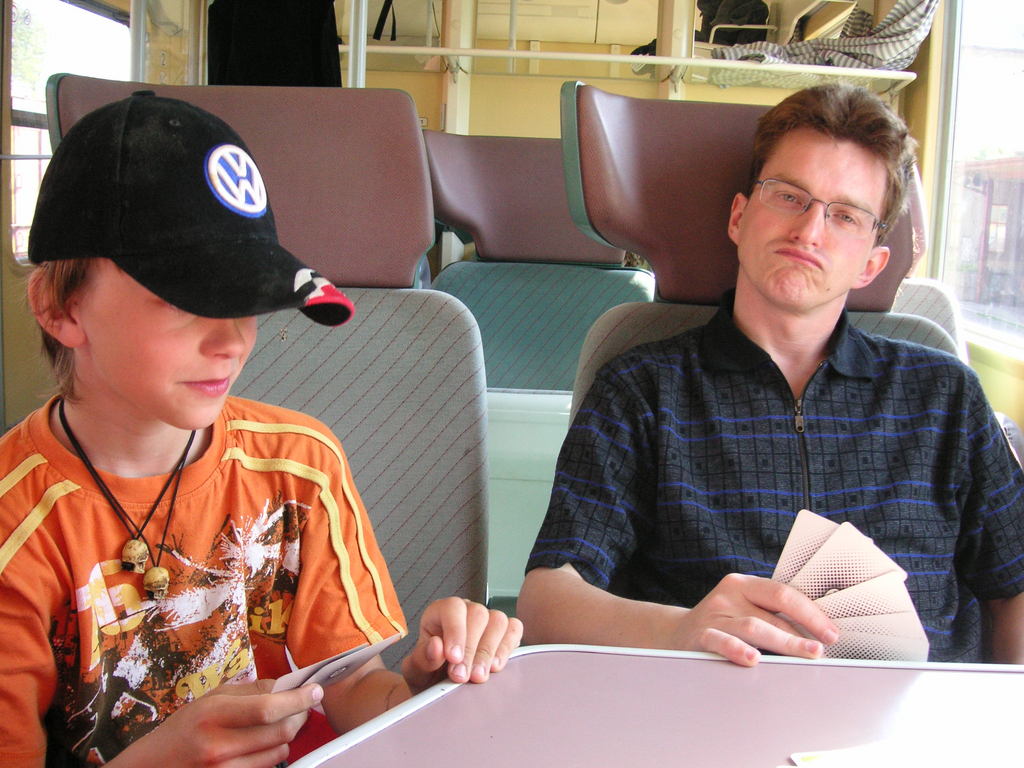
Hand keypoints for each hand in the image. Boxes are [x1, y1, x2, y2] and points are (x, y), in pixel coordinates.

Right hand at [107, 680, 321, 767]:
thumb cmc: (182, 730)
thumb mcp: (209, 700)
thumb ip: (249, 691)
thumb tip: (286, 685)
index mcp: (212, 716)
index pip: (267, 708)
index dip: (297, 699)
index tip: (315, 690)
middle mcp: (218, 746)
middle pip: (280, 732)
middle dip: (300, 716)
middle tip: (304, 705)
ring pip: (279, 752)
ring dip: (288, 736)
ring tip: (281, 724)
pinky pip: (267, 767)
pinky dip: (275, 753)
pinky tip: (266, 744)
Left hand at [401, 597, 523, 692]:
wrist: (441, 688)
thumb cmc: (429, 674)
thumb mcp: (417, 670)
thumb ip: (422, 658)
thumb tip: (436, 646)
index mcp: (441, 612)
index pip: (452, 608)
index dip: (455, 631)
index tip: (453, 658)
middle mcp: (467, 610)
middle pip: (478, 615)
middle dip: (471, 649)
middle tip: (463, 677)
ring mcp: (488, 619)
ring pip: (498, 621)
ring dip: (489, 651)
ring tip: (478, 677)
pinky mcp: (505, 632)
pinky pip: (514, 630)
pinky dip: (506, 648)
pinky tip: (495, 667)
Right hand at [674, 573, 838, 666]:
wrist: (675, 634)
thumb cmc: (721, 624)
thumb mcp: (742, 609)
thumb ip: (771, 614)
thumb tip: (818, 632)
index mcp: (743, 584)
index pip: (783, 593)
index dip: (811, 612)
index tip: (831, 632)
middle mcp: (728, 595)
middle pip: (773, 611)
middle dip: (803, 630)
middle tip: (823, 648)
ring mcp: (713, 614)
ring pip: (754, 627)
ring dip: (784, 642)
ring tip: (807, 654)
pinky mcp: (700, 635)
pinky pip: (721, 641)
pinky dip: (738, 650)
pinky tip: (753, 659)